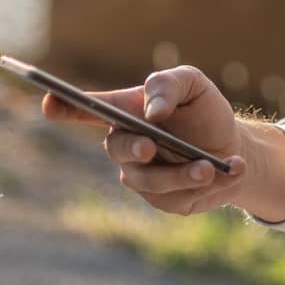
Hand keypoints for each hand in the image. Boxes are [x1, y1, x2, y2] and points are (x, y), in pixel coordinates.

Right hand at [42, 65, 248, 215]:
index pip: (87, 109)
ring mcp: (141, 175)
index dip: (65, 106)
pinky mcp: (162, 199)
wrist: (234, 148)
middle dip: (133, 148)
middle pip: (116, 148)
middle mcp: (126, 144)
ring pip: (149, 180)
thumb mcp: (194, 84)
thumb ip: (168, 85)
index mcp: (126, 111)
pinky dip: (208, 184)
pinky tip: (231, 170)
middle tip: (151, 145)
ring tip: (210, 168)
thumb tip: (152, 111)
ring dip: (181, 173)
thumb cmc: (204, 112)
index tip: (49, 101)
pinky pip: (175, 198)